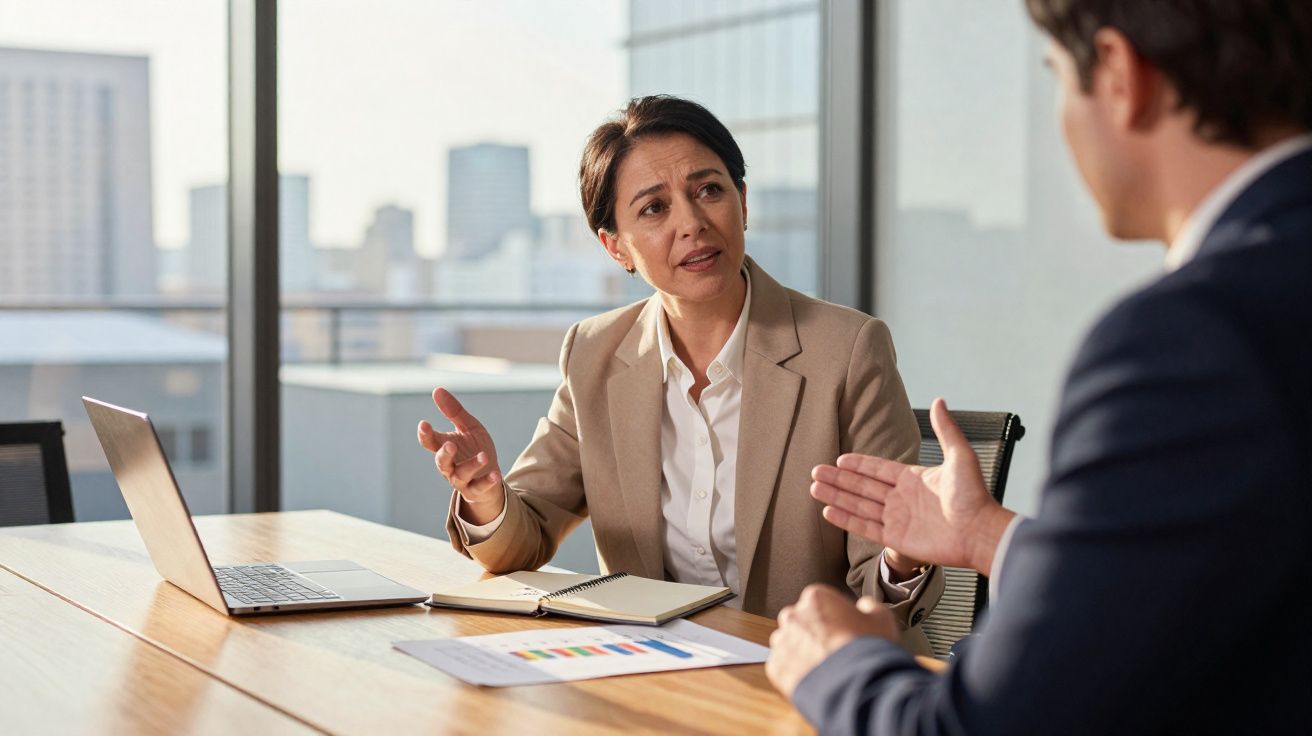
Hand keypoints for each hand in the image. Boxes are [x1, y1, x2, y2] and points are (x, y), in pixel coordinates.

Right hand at [417, 388, 504, 524]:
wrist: (490, 475)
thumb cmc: (475, 448)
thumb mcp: (468, 427)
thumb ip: (453, 412)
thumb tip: (437, 389)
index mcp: (444, 447)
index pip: (430, 441)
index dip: (425, 434)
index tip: (424, 424)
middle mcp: (450, 465)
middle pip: (441, 462)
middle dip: (444, 454)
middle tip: (450, 444)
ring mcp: (462, 479)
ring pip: (461, 475)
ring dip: (471, 466)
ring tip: (483, 456)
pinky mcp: (476, 490)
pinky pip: (479, 487)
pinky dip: (487, 481)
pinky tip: (496, 474)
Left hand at [766, 584, 896, 698]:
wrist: (857, 686)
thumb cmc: (869, 649)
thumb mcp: (881, 618)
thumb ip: (869, 606)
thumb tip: (864, 606)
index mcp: (816, 598)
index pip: (820, 602)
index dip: (833, 617)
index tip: (843, 630)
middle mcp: (793, 616)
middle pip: (800, 621)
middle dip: (813, 633)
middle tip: (833, 650)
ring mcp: (782, 642)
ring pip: (788, 644)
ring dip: (801, 652)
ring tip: (824, 668)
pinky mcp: (776, 668)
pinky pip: (782, 667)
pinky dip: (795, 673)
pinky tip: (814, 679)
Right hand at [811, 398, 1014, 574]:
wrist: (980, 532)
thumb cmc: (974, 495)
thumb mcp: (960, 456)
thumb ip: (945, 429)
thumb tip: (939, 400)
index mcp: (913, 479)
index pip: (878, 469)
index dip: (859, 464)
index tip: (840, 459)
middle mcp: (902, 499)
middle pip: (862, 486)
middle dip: (839, 479)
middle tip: (816, 471)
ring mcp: (897, 519)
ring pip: (859, 505)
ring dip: (836, 496)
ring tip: (815, 487)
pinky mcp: (896, 539)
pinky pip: (865, 527)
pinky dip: (846, 519)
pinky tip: (828, 511)